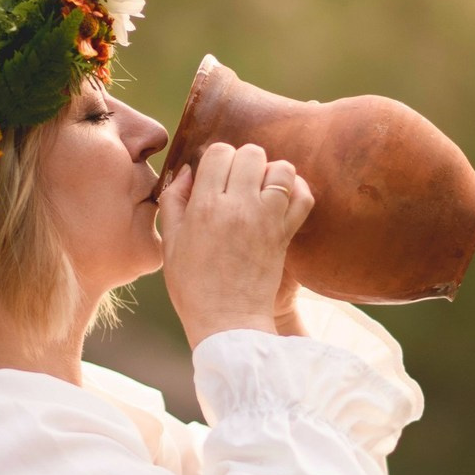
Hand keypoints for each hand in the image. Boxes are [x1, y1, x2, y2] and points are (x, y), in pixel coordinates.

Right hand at [158, 143, 314, 348]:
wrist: (227, 321)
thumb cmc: (193, 285)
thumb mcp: (170, 242)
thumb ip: (174, 200)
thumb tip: (187, 172)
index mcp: (206, 206)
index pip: (220, 152)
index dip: (217, 159)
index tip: (214, 177)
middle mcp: (239, 207)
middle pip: (252, 153)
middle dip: (244, 161)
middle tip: (238, 183)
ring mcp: (266, 219)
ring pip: (282, 169)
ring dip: (272, 173)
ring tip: (261, 190)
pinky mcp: (285, 235)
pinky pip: (303, 197)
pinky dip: (297, 190)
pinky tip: (283, 198)